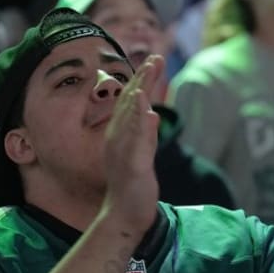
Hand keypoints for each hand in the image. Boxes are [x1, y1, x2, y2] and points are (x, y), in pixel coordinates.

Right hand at [100, 55, 164, 231]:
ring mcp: (123, 151)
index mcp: (121, 133)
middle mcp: (118, 138)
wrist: (123, 214)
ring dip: (139, 95)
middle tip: (154, 58)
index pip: (132, 101)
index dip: (142, 79)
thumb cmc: (132, 184)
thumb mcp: (141, 154)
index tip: (154, 59)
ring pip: (131, 118)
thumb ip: (145, 133)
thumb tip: (151, 114)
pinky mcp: (132, 167)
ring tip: (147, 74)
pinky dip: (141, 127)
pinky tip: (148, 113)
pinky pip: (136, 144)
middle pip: (130, 103)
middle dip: (142, 79)